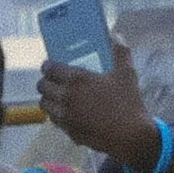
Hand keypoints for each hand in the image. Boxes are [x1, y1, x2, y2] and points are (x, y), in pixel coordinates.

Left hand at [38, 43, 159, 168]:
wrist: (132, 137)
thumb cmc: (129, 103)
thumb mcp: (127, 74)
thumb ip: (120, 52)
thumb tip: (117, 36)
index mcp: (77, 79)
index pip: (49, 68)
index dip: (48, 66)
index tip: (51, 67)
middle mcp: (66, 96)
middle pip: (42, 86)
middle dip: (45, 82)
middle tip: (53, 82)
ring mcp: (66, 116)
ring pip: (44, 105)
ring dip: (49, 99)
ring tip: (57, 98)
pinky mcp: (69, 131)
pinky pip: (54, 121)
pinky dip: (57, 116)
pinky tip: (67, 114)